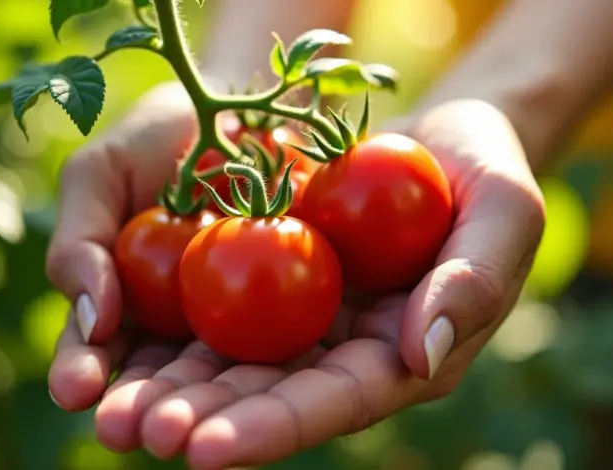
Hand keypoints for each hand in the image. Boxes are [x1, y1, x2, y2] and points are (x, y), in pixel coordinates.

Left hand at [46, 96, 545, 469]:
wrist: (442, 136)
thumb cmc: (487, 169)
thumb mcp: (503, 212)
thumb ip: (473, 282)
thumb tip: (420, 354)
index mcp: (401, 354)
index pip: (335, 402)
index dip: (273, 428)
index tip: (206, 451)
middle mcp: (343, 348)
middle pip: (268, 394)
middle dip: (202, 418)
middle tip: (133, 434)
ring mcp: (305, 313)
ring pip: (230, 359)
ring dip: (169, 384)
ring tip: (109, 409)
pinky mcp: (273, 272)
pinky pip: (218, 298)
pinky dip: (170, 321)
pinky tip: (116, 337)